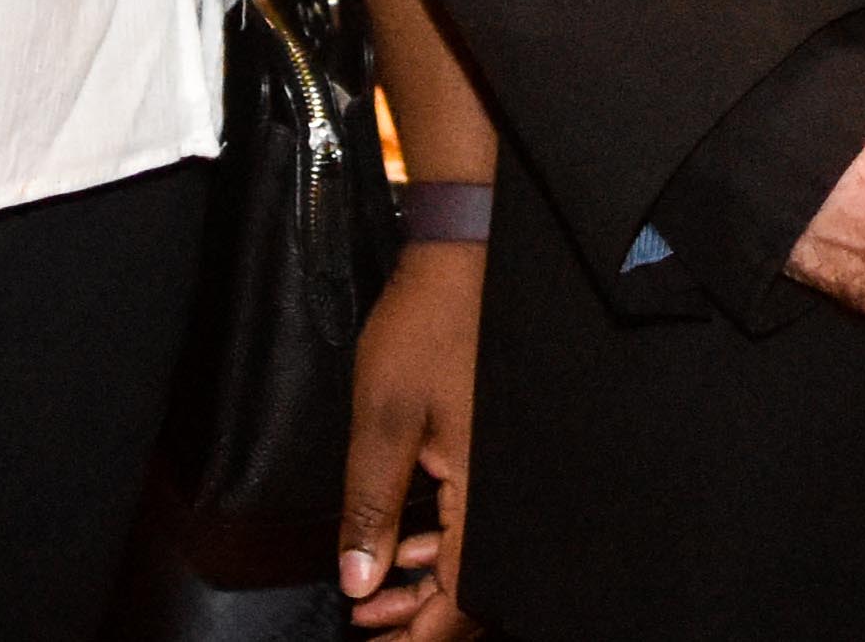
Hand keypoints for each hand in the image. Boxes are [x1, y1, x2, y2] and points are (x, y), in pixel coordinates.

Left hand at [336, 238, 480, 632]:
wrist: (467, 260)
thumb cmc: (428, 326)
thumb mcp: (384, 420)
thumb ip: (371, 507)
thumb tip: (359, 579)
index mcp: (484, 494)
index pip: (460, 598)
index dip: (419, 636)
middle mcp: (505, 492)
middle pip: (472, 591)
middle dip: (419, 619)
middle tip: (371, 631)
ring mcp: (504, 472)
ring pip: (472, 559)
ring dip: (425, 585)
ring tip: (375, 595)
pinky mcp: (496, 452)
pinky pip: (474, 523)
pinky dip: (438, 547)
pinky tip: (405, 542)